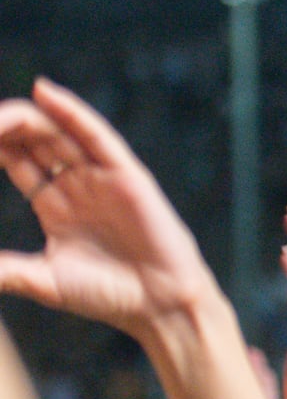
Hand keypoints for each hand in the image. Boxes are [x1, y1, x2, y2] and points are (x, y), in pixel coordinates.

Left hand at [0, 79, 219, 338]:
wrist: (158, 306)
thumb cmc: (106, 296)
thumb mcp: (42, 281)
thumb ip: (4, 269)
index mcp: (55, 206)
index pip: (17, 162)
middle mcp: (77, 186)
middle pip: (33, 142)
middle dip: (5, 129)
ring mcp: (102, 178)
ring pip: (59, 134)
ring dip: (27, 118)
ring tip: (2, 113)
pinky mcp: (127, 175)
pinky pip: (96, 136)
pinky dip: (72, 112)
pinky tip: (44, 93)